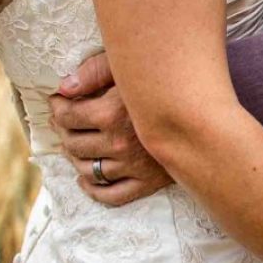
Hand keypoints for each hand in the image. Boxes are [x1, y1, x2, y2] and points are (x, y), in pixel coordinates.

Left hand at [51, 53, 172, 205]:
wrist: (205, 114)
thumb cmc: (164, 84)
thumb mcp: (130, 67)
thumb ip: (94, 72)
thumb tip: (63, 89)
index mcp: (111, 114)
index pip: (67, 116)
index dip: (57, 108)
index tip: (58, 102)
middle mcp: (119, 144)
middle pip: (73, 144)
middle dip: (64, 132)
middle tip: (64, 122)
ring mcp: (132, 167)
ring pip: (88, 170)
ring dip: (75, 158)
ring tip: (75, 145)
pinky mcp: (146, 184)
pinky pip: (111, 195)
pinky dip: (93, 189)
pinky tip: (85, 178)